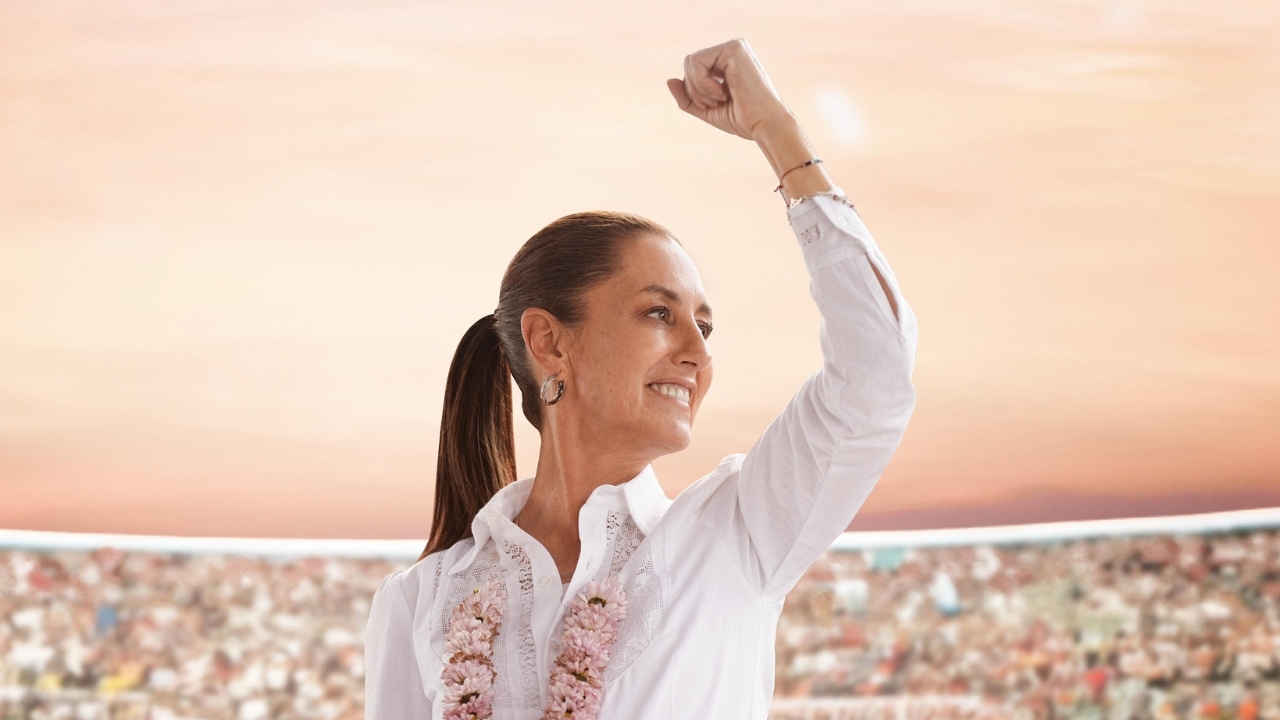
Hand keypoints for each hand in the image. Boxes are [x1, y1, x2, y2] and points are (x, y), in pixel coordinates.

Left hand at [666, 38, 791, 140]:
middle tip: (714, 103)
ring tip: (719, 99)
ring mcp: (733, 46)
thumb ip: (686, 97)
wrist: (764, 124)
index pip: (692, 68)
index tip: (712, 105)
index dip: (693, 91)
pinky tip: (722, 93)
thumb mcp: (706, 109)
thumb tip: (669, 80)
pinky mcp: (733, 48)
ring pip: (690, 61)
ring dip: (698, 88)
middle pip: (689, 63)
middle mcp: (730, 49)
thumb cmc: (741, 119)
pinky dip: (702, 83)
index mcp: (726, 61)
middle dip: (694, 89)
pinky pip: (697, 62)